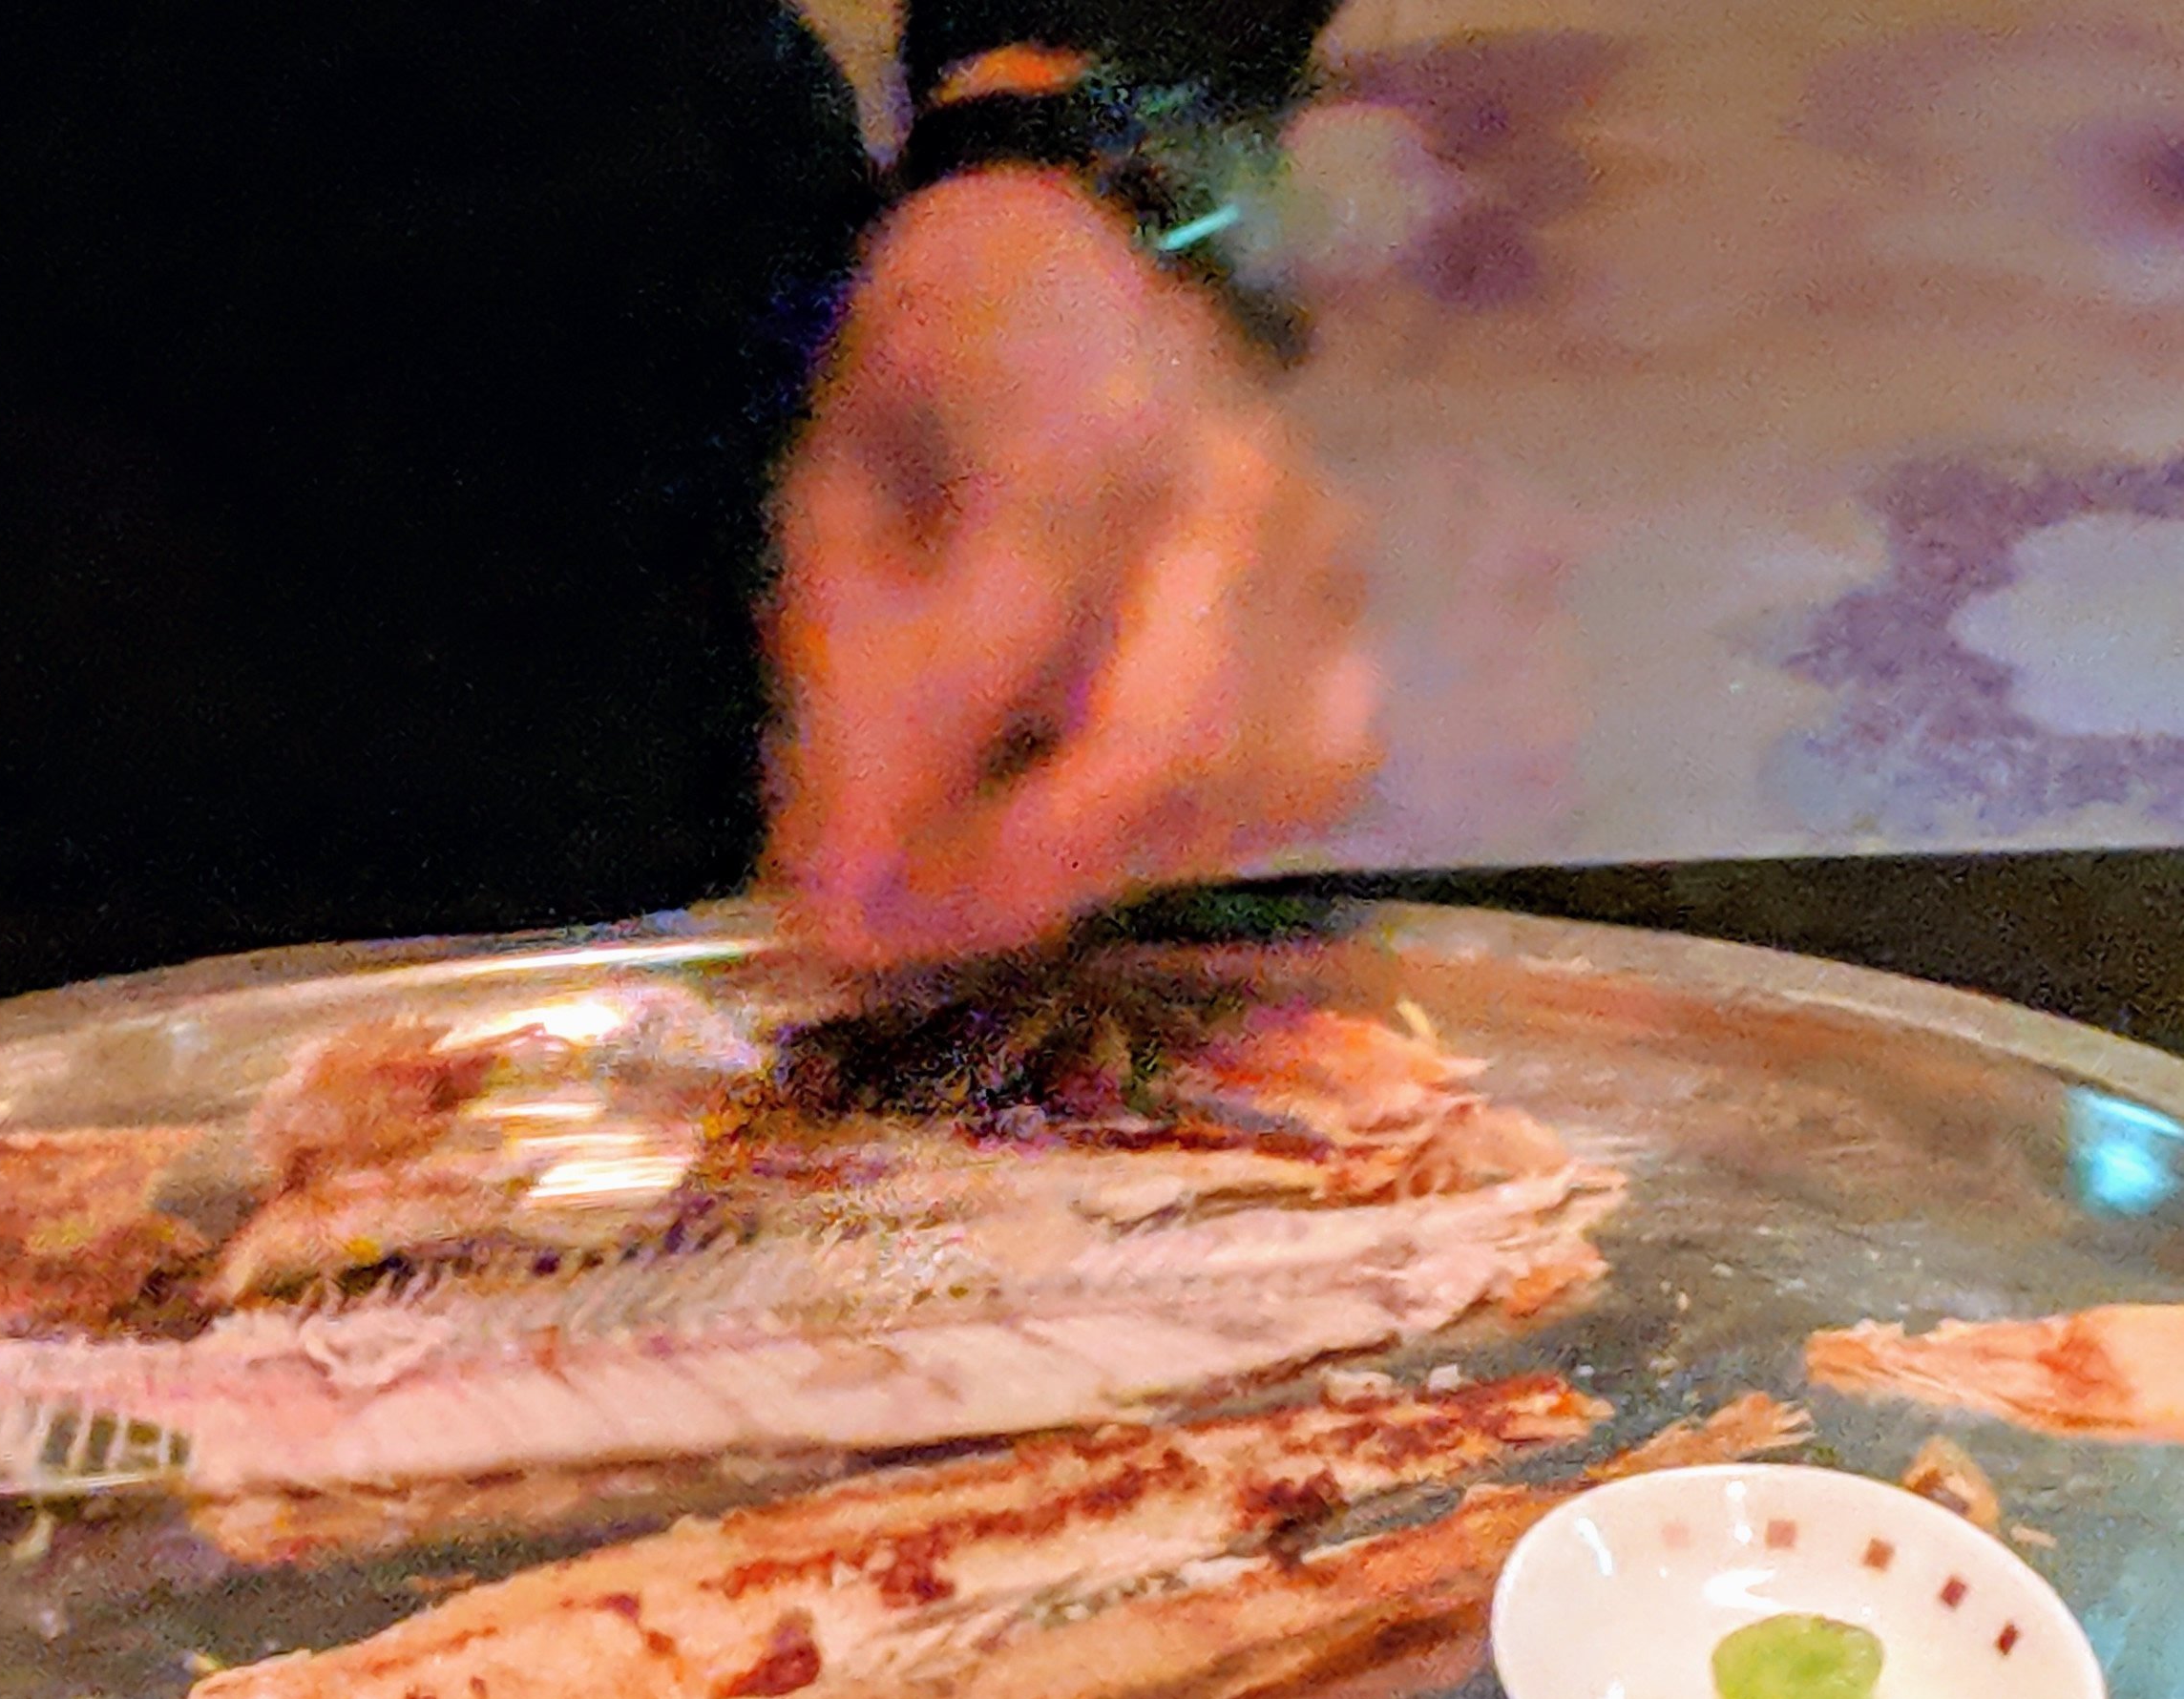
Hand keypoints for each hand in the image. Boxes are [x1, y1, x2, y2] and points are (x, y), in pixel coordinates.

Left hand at [765, 172, 1380, 966]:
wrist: (1082, 278)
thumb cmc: (932, 401)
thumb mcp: (834, 510)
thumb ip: (843, 694)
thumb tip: (842, 910)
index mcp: (1070, 406)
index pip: (1008, 632)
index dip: (916, 791)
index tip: (829, 907)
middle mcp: (1231, 481)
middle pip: (1154, 746)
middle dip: (1008, 877)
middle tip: (895, 931)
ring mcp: (1321, 553)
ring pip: (1235, 787)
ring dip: (1090, 869)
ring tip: (973, 876)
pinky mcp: (1358, 625)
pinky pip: (1306, 781)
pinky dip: (1192, 839)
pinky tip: (1092, 829)